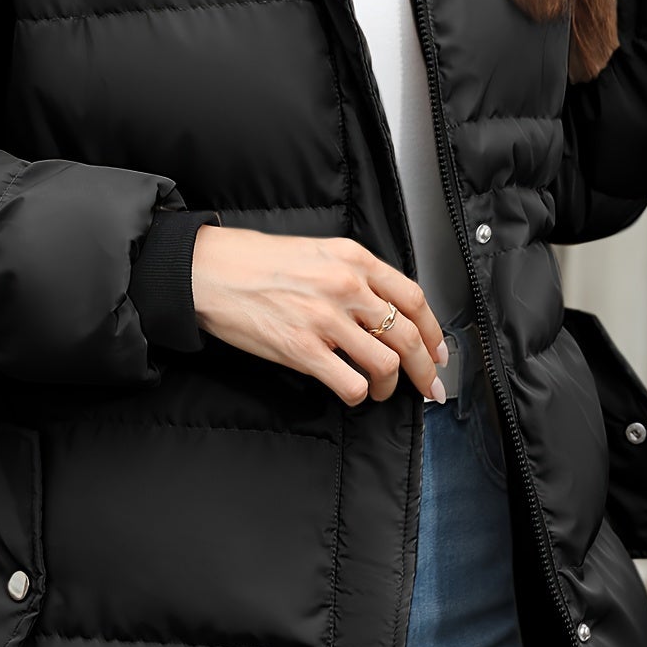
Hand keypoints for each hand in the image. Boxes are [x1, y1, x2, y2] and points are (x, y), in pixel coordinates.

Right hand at [190, 225, 447, 406]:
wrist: (208, 270)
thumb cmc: (253, 261)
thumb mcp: (315, 251)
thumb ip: (352, 275)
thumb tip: (382, 310)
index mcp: (352, 259)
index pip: (413, 298)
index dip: (433, 331)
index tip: (438, 351)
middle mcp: (345, 286)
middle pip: (408, 335)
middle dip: (426, 369)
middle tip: (429, 386)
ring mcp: (325, 319)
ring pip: (386, 363)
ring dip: (390, 386)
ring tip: (380, 391)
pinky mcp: (302, 349)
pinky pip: (352, 383)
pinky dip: (359, 395)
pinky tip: (352, 393)